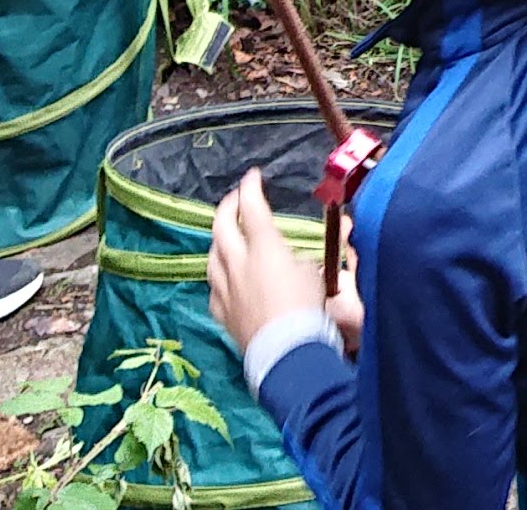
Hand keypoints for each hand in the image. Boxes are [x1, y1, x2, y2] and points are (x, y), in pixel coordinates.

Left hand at [205, 174, 330, 358]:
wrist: (286, 350)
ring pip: (212, 255)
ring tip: (225, 235)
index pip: (252, 207)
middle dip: (227, 207)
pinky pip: (214, 285)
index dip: (250, 188)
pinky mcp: (220, 310)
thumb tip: (293, 262)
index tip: (252, 177)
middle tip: (235, 200)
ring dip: (219, 240)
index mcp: (264, 247)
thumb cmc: (306, 308)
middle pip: (222, 226)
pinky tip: (223, 276)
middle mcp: (238, 262)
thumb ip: (299, 261)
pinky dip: (219, 274)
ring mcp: (224, 287)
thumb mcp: (314, 274)